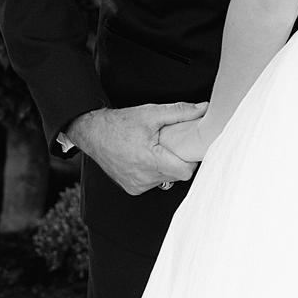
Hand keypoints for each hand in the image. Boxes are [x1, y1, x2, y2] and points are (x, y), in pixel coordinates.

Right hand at [66, 103, 208, 194]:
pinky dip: (154, 173)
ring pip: (166, 180)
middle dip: (179, 161)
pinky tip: (148, 160)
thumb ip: (180, 112)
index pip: (185, 171)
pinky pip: (153, 183)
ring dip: (167, 168)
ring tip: (158, 152)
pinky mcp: (132, 188)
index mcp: (150, 161)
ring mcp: (137, 185)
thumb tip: (203, 108)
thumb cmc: (120, 124)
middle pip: (177, 175)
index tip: (189, 149)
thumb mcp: (151, 113)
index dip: (191, 160)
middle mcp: (143, 177)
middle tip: (174, 146)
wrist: (93, 133)